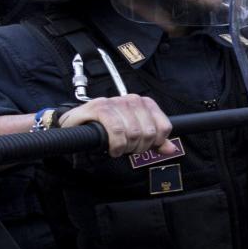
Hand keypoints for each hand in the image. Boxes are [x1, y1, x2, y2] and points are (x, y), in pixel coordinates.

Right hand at [58, 95, 174, 157]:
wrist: (76, 124)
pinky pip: (117, 131)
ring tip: (118, 148)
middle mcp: (131, 100)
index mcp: (144, 103)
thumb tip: (171, 148)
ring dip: (126, 147)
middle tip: (128, 149)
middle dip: (139, 147)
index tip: (144, 146)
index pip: (164, 126)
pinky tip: (112, 148)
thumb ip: (154, 141)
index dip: (156, 142)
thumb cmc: (106, 128)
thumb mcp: (134, 135)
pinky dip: (116, 145)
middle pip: (149, 132)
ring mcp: (115, 102)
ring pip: (134, 133)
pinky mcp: (100, 108)